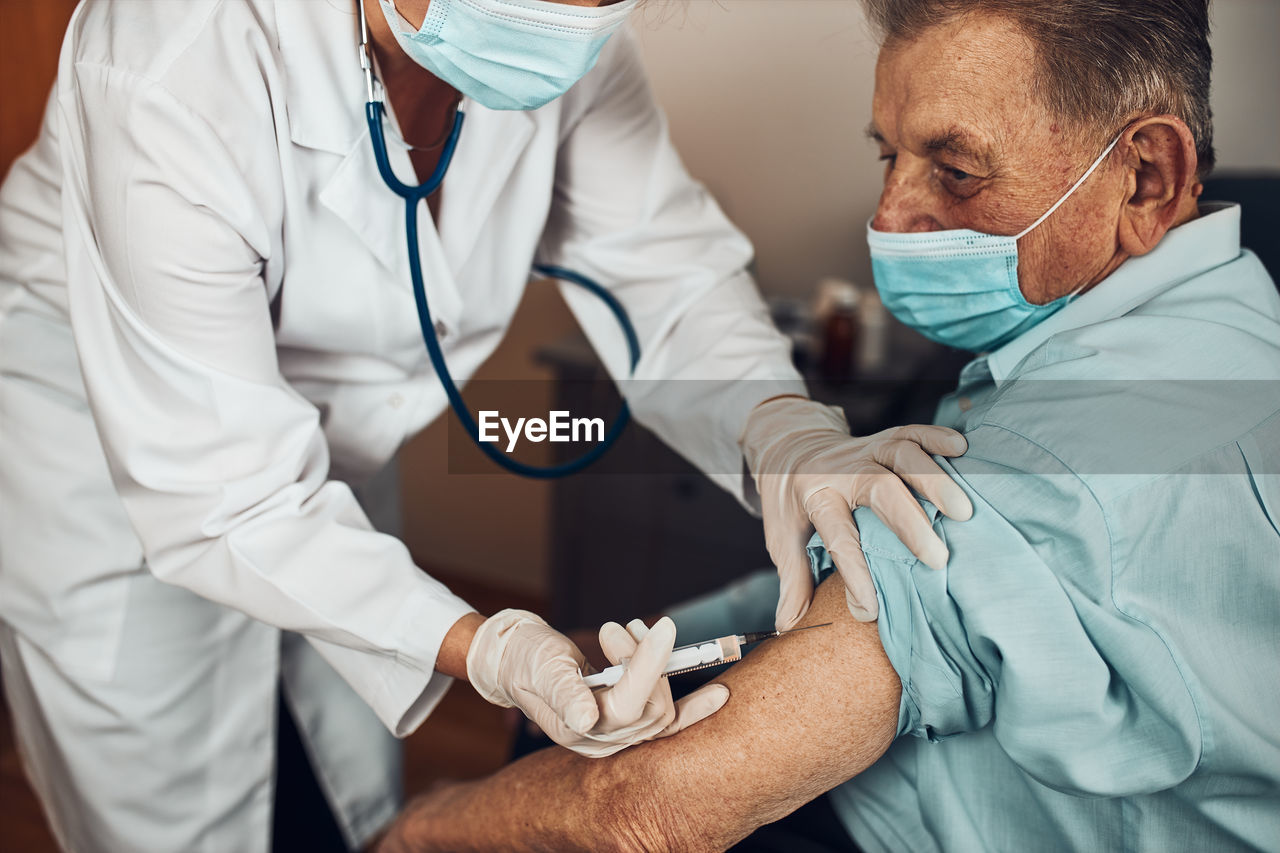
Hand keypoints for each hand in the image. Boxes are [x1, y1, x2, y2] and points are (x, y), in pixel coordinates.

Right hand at [465, 611, 727, 757]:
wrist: (516, 662)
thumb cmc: (528, 659)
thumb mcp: (542, 668)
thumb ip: (564, 692)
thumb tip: (587, 718)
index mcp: (578, 730)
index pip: (629, 703)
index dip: (649, 665)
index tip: (664, 627)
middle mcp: (602, 742)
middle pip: (652, 708)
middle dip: (648, 659)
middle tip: (628, 625)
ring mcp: (617, 738)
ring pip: (662, 709)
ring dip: (658, 665)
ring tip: (632, 631)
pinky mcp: (629, 725)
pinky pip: (669, 722)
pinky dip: (694, 709)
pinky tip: (720, 697)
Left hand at [741, 396, 972, 626]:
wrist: (788, 447)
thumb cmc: (790, 502)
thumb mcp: (782, 537)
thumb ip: (792, 580)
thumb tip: (788, 628)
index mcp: (814, 497)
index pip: (837, 535)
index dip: (854, 572)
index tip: (872, 609)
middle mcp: (841, 470)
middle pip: (878, 488)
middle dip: (909, 522)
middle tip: (937, 559)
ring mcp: (865, 450)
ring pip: (900, 453)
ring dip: (933, 479)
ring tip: (962, 512)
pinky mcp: (883, 439)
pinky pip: (911, 431)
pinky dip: (936, 437)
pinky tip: (961, 449)